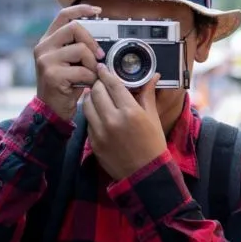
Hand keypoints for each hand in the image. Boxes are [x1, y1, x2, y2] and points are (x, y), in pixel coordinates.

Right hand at [33, 4, 104, 119]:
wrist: (51, 110)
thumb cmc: (65, 86)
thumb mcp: (70, 62)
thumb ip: (78, 47)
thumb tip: (101, 39)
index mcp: (48, 41)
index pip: (63, 15)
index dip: (81, 9)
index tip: (97, 11)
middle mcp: (43, 47)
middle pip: (75, 29)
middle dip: (92, 42)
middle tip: (98, 57)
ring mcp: (46, 60)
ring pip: (81, 50)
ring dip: (93, 64)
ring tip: (90, 75)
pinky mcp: (52, 75)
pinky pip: (83, 70)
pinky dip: (91, 78)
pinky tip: (86, 85)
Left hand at [83, 65, 167, 180]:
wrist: (145, 174)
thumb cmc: (153, 144)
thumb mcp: (153, 118)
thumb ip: (147, 95)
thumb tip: (153, 76)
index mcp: (131, 112)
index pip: (113, 84)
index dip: (106, 73)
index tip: (102, 67)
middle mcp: (113, 120)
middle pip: (96, 91)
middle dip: (98, 84)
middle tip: (101, 82)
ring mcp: (101, 132)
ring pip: (87, 104)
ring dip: (91, 97)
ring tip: (97, 96)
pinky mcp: (94, 142)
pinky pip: (87, 120)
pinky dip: (91, 113)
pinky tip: (98, 113)